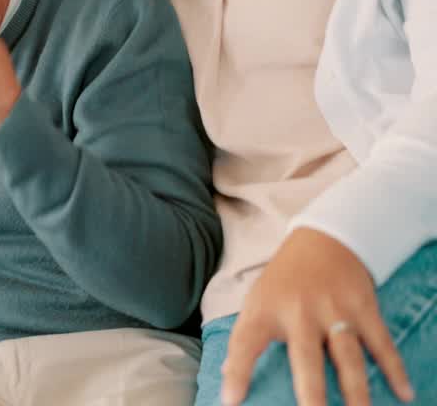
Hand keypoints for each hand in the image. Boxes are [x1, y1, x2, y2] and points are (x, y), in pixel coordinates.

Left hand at [221, 228, 414, 405]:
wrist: (323, 239)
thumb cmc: (284, 280)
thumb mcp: (257, 301)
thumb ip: (245, 337)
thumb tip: (227, 375)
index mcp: (266, 310)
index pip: (246, 343)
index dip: (237, 372)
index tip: (232, 400)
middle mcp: (299, 311)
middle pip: (306, 358)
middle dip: (311, 392)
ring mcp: (334, 310)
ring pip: (347, 357)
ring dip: (356, 390)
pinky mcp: (363, 307)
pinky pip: (381, 343)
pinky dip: (393, 368)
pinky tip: (403, 392)